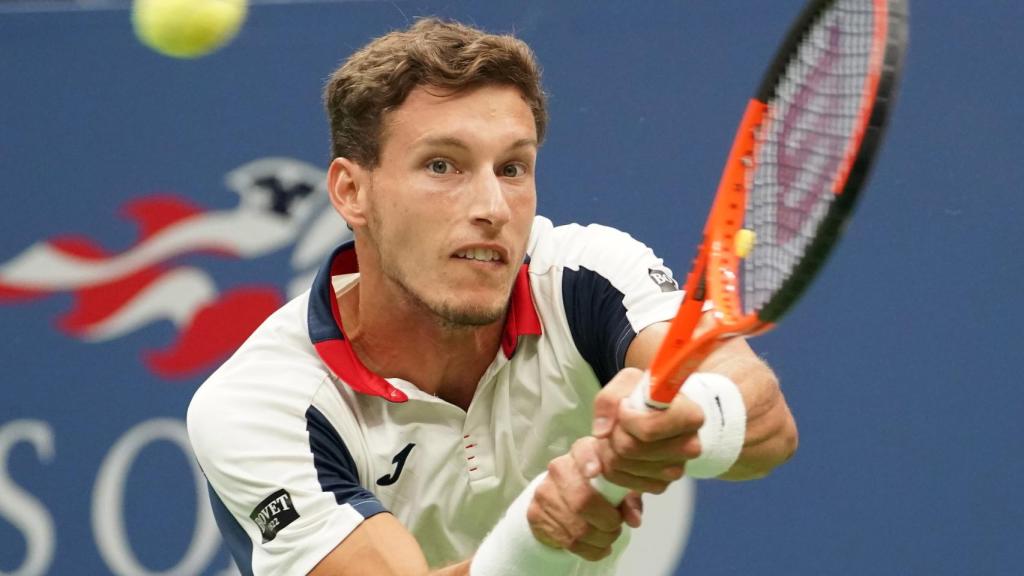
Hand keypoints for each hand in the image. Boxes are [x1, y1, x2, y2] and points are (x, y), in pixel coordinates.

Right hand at [526, 437, 642, 560]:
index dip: (589, 461)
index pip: (583, 451)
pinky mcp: (536, 514)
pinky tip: (598, 546)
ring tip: (608, 537)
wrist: (559, 499)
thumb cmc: (596, 489)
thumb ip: (629, 499)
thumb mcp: (617, 487)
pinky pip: (569, 541)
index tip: (595, 472)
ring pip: (578, 527)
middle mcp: (559, 469)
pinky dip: (590, 550)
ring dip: (601, 539)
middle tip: (616, 526)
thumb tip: (634, 519)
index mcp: (581, 453)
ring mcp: (544, 492)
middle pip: (582, 500)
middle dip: (607, 521)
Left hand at [591, 367, 704, 492]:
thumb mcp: (628, 381)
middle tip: (617, 422)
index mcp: (690, 417)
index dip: (627, 419)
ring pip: (621, 464)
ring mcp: (675, 470)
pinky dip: (611, 465)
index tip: (625, 407)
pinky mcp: (660, 485)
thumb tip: (601, 432)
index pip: (648, 430)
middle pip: (630, 448)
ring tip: (618, 433)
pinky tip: (620, 451)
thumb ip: (610, 399)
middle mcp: (689, 447)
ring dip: (608, 448)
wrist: (654, 412)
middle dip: (613, 433)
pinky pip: (620, 479)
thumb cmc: (646, 394)